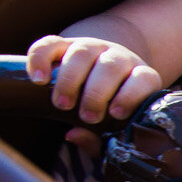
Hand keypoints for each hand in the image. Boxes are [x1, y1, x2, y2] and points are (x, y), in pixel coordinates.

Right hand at [27, 35, 162, 153]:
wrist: (97, 79)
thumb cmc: (109, 114)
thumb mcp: (111, 129)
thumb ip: (99, 139)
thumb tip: (74, 135)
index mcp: (139, 78)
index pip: (143, 79)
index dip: (130, 95)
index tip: (115, 114)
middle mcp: (117, 58)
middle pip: (110, 66)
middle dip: (96, 93)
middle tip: (86, 116)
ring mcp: (91, 47)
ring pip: (81, 53)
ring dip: (70, 80)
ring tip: (62, 105)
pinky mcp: (63, 43)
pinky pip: (49, 44)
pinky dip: (40, 59)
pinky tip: (37, 80)